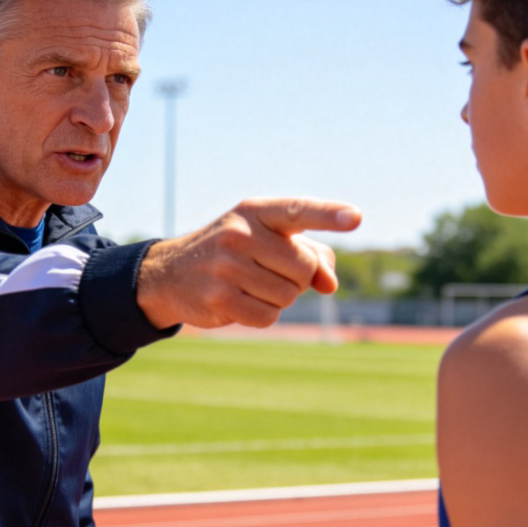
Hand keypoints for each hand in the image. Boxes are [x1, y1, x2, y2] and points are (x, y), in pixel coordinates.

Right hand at [136, 197, 361, 328]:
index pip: (298, 210)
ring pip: (288, 296)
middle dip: (297, 278)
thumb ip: (310, 255)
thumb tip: (329, 284)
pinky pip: (268, 316)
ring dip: (279, 298)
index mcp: (255, 212)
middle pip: (304, 268)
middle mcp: (239, 234)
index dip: (329, 215)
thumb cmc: (233, 253)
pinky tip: (241, 302)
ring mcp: (227, 267)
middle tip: (268, 272)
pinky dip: (263, 315)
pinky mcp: (219, 298)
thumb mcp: (267, 241)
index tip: (356, 218)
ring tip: (250, 285)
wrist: (171, 273)